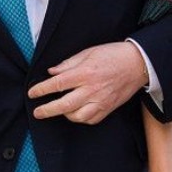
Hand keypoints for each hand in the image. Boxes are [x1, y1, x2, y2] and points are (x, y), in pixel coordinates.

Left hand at [27, 41, 148, 123]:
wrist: (138, 63)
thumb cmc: (113, 54)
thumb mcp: (89, 52)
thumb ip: (69, 63)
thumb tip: (52, 72)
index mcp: (85, 72)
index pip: (58, 84)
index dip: (42, 89)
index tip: (33, 92)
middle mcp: (92, 89)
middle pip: (64, 104)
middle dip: (47, 110)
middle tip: (37, 112)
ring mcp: (101, 101)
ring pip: (77, 116)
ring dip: (65, 114)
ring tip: (60, 109)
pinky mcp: (108, 108)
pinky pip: (90, 120)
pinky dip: (80, 118)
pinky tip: (77, 112)